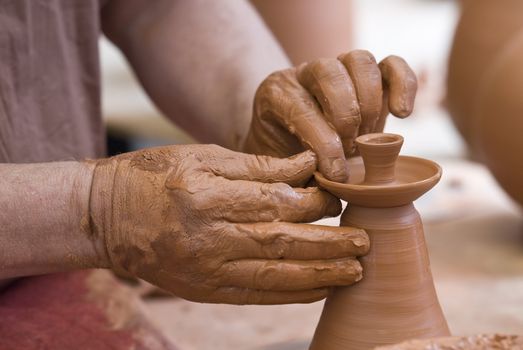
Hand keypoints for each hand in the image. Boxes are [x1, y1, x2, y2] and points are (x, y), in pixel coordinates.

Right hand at [89, 145, 368, 303]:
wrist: (106, 217)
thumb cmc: (154, 176)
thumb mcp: (202, 156)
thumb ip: (254, 164)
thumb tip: (305, 165)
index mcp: (207, 196)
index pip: (274, 201)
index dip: (313, 201)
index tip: (341, 198)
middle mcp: (209, 238)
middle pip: (282, 242)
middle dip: (329, 244)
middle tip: (364, 242)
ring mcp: (207, 269)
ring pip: (275, 274)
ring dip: (320, 274)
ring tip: (355, 272)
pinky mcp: (205, 289)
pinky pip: (256, 294)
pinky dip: (292, 294)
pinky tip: (320, 289)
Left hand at [244, 50, 416, 181]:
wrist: (300, 145)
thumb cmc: (290, 161)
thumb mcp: (284, 170)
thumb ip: (301, 176)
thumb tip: (334, 186)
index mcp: (276, 94)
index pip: (301, 110)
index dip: (324, 146)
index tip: (337, 176)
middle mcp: (305, 73)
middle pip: (329, 72)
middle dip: (346, 118)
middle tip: (352, 150)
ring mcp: (339, 67)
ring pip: (359, 61)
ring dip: (370, 103)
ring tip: (370, 137)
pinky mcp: (371, 74)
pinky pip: (392, 64)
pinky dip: (403, 84)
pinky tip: (402, 114)